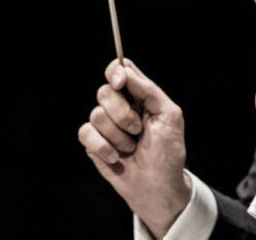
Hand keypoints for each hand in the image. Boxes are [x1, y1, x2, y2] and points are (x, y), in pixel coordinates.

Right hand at [78, 59, 190, 238]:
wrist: (157, 184)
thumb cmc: (168, 151)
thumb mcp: (169, 115)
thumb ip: (149, 90)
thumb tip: (125, 70)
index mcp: (139, 96)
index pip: (120, 70)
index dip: (115, 72)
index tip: (120, 82)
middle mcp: (119, 107)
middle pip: (104, 92)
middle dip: (122, 113)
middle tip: (138, 130)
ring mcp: (105, 125)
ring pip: (96, 114)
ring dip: (118, 135)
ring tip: (132, 146)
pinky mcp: (92, 143)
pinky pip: (86, 133)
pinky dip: (103, 147)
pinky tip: (117, 157)